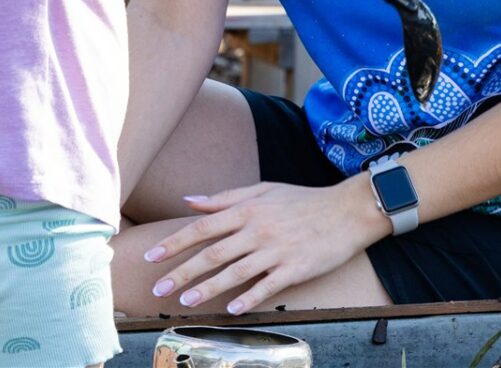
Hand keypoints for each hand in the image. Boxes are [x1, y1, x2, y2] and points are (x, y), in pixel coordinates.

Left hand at [142, 178, 387, 314]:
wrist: (347, 211)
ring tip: (185, 302)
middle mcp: (258, 230)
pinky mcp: (295, 268)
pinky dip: (249, 298)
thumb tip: (190, 200)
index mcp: (248, 210)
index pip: (203, 227)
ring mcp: (276, 250)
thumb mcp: (265, 190)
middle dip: (182, 272)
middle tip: (158, 288)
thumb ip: (226, 197)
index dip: (175, 242)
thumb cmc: (303, 200)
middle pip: (212, 253)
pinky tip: (232, 310)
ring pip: (235, 272)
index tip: (152, 257)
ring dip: (207, 288)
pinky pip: (267, 286)